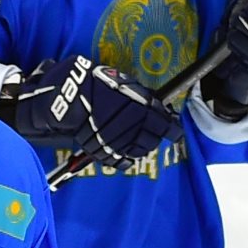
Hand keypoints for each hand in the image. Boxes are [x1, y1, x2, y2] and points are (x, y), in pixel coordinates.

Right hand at [15, 55, 182, 167]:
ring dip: (140, 146)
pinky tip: (122, 151)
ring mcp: (123, 144)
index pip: (169, 128)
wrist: (73, 98)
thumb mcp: (128, 85)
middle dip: (153, 136)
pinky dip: (125, 158)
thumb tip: (157, 107)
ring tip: (132, 138)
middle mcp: (137, 130)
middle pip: (154, 141)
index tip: (174, 132)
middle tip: (147, 130)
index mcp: (146, 112)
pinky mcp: (108, 154)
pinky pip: (123, 162)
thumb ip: (144, 98)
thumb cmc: (99, 86)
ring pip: (140, 152)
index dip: (173, 131)